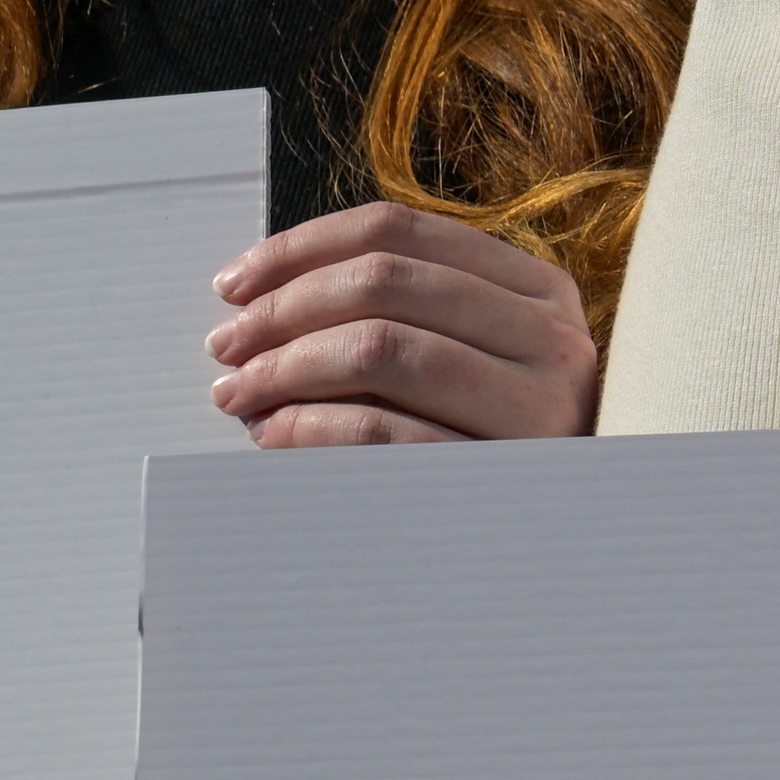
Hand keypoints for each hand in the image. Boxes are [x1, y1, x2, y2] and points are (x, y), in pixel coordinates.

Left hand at [209, 203, 600, 445]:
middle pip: (383, 282)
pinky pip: (378, 432)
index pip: (398, 230)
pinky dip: (307, 426)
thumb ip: (401, 315)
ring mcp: (536, 407)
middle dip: (282, 308)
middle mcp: (550, 337)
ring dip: (285, 366)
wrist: (551, 549)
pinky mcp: (499, 474)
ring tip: (242, 392)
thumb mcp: (473, 360)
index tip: (237, 283)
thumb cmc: (489, 446)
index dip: (300, 249)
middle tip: (227, 344)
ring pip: (380, 346)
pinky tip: (274, 434)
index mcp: (538, 290)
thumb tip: (266, 296)